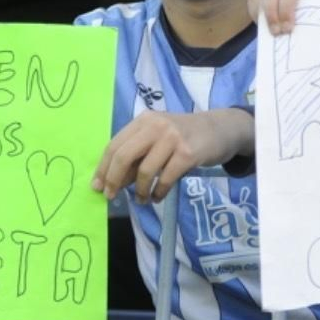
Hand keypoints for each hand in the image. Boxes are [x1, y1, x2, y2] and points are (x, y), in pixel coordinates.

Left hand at [91, 109, 253, 202]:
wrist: (221, 129)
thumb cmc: (185, 136)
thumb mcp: (159, 137)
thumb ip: (138, 153)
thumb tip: (116, 180)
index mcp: (144, 120)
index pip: (115, 145)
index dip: (103, 168)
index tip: (98, 187)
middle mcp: (156, 125)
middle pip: (124, 156)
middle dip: (114, 180)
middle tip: (112, 196)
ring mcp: (173, 138)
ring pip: (145, 171)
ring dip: (140, 190)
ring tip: (142, 199)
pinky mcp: (188, 153)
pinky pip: (165, 179)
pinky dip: (158, 192)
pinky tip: (157, 196)